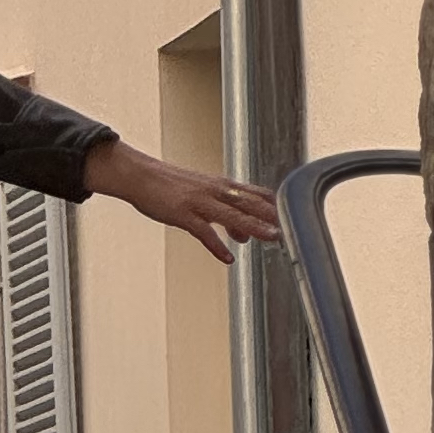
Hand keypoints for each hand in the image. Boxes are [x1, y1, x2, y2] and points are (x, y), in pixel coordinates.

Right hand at [85, 133, 280, 264]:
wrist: (139, 175)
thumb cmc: (169, 185)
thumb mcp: (201, 194)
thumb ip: (224, 212)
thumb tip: (243, 234)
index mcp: (221, 185)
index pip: (257, 193)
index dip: (276, 206)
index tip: (294, 219)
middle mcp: (214, 191)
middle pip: (249, 203)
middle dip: (272, 216)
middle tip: (291, 230)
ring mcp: (198, 202)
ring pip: (231, 215)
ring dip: (253, 227)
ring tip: (271, 238)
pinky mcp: (181, 213)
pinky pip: (202, 231)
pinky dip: (215, 245)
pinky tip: (226, 257)